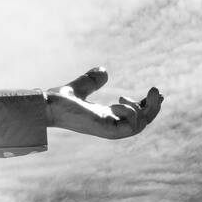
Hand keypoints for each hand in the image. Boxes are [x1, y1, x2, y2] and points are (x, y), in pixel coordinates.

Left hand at [44, 67, 162, 138]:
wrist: (45, 107)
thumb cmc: (57, 101)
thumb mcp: (79, 88)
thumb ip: (91, 82)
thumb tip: (103, 70)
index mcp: (106, 116)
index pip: (134, 115)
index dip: (148, 106)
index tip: (155, 92)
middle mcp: (109, 124)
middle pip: (142, 122)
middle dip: (153, 107)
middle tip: (156, 91)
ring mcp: (108, 129)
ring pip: (140, 125)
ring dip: (146, 109)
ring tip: (140, 94)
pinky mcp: (106, 131)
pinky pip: (131, 127)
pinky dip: (132, 113)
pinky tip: (118, 102)